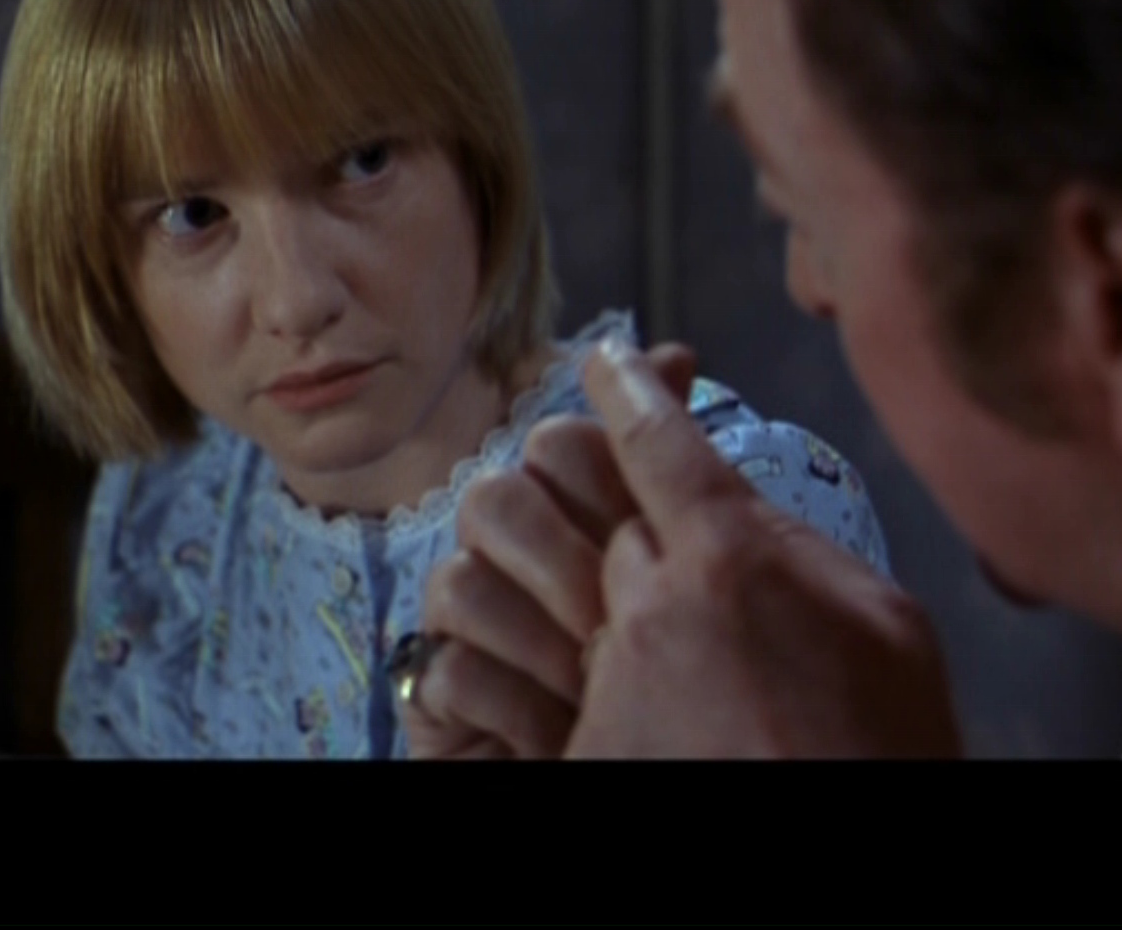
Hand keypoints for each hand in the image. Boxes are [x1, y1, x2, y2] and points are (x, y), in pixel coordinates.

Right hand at [400, 345, 695, 758]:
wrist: (646, 766)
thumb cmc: (668, 682)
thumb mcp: (689, 562)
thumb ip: (668, 460)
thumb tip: (674, 355)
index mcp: (573, 516)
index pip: (562, 449)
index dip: (600, 470)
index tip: (642, 518)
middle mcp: (510, 558)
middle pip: (495, 498)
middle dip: (565, 560)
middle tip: (619, 621)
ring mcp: (464, 624)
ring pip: (460, 578)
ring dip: (542, 640)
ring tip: (596, 686)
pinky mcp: (432, 692)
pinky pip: (447, 666)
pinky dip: (514, 704)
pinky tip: (561, 731)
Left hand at [565, 340, 961, 757]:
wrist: (850, 848)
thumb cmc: (884, 747)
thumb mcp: (886, 622)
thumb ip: (800, 545)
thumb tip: (746, 510)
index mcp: (729, 554)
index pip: (650, 436)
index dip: (624, 385)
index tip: (605, 360)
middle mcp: (649, 603)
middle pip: (605, 516)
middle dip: (633, 520)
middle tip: (677, 553)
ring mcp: (609, 676)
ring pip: (590, 596)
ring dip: (628, 608)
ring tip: (696, 651)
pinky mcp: (583, 740)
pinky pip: (577, 677)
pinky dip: (617, 681)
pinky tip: (680, 711)